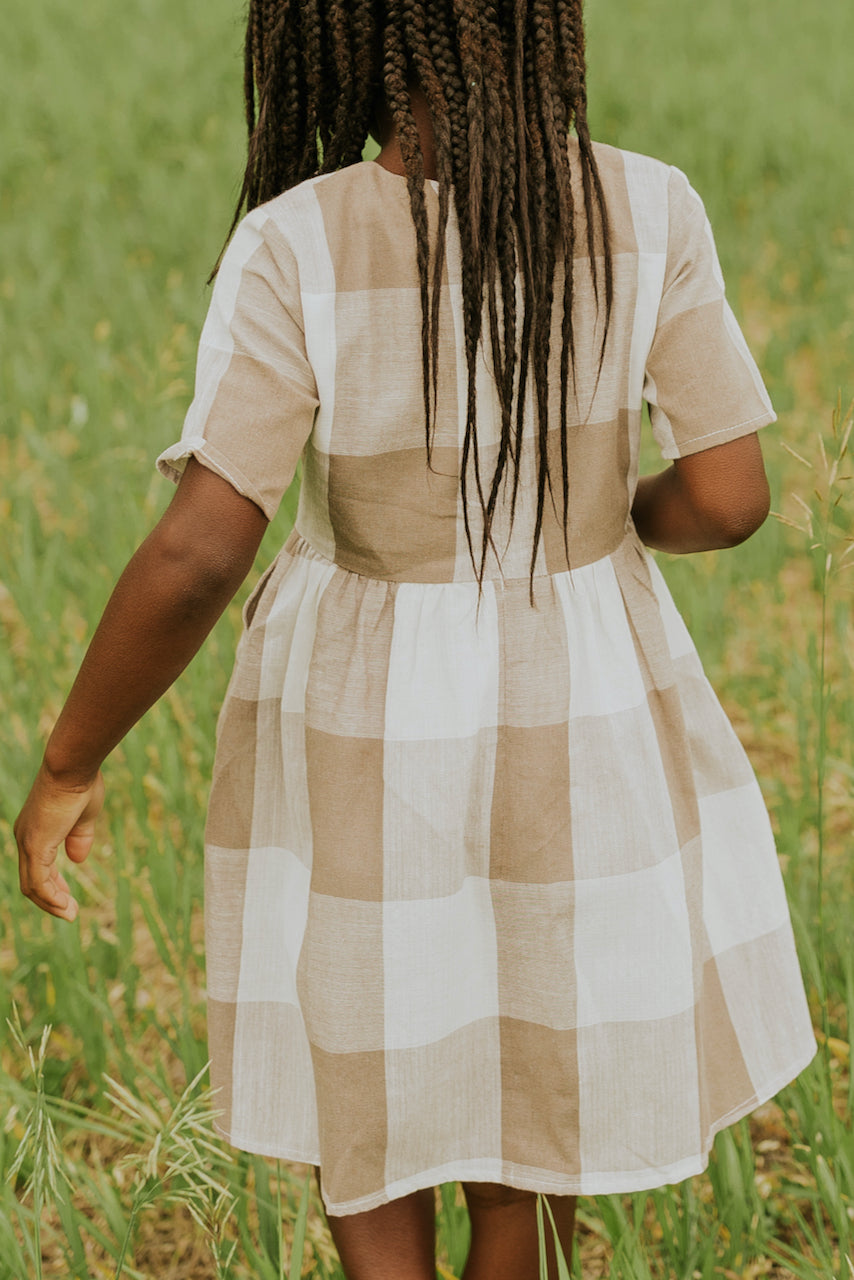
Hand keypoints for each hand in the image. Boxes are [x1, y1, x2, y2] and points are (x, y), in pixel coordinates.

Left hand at [14, 766, 104, 922]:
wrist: (73, 766)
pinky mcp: (36, 846)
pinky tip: (65, 907)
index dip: (53, 885)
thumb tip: (77, 860)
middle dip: (51, 899)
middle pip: (31, 880)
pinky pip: (39, 882)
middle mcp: (25, 837)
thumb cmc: (81, 783)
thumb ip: (79, 838)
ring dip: (51, 904)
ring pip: (32, 885)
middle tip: (70, 913)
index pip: (37, 866)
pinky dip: (51, 898)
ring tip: (70, 915)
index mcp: (34, 829)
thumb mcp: (83, 817)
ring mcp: (28, 842)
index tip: (67, 898)